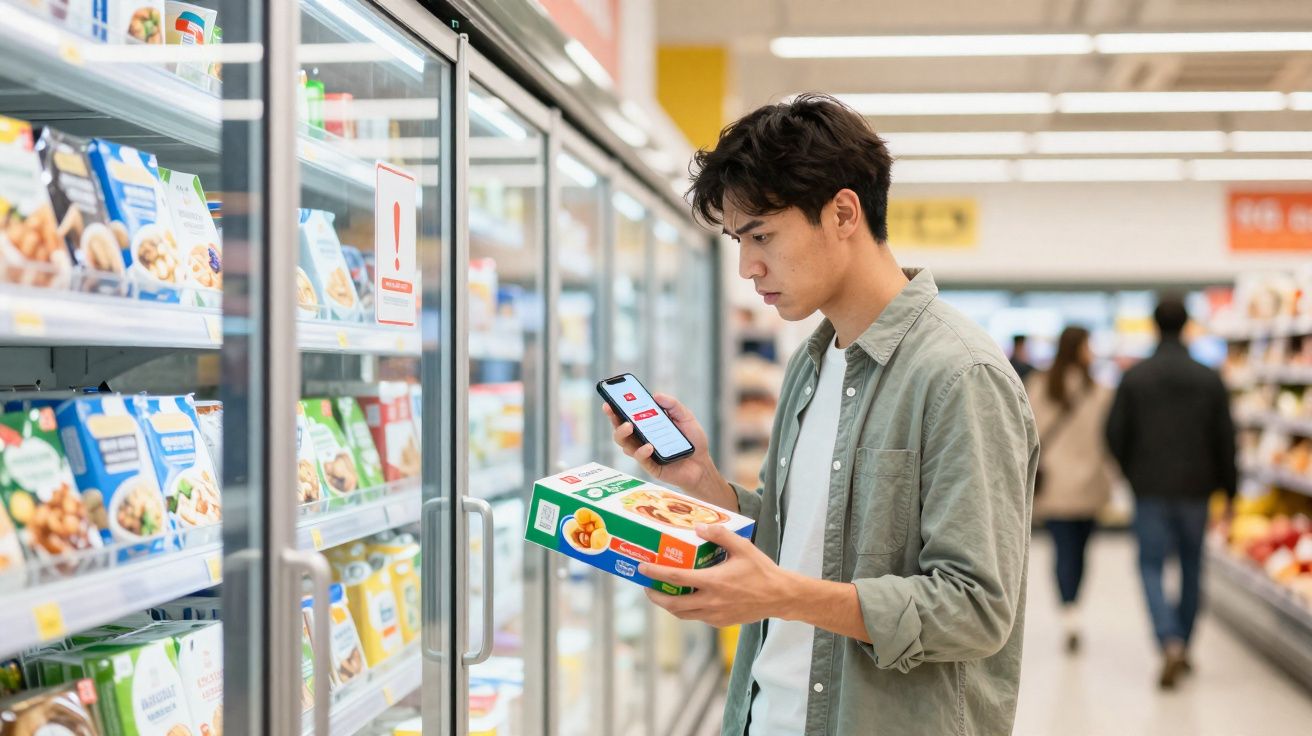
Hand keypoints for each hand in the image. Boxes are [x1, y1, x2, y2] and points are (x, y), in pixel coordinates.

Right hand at [603, 393, 726, 504]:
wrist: (703, 464)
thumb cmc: (692, 440)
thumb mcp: (685, 417)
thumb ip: (673, 405)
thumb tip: (655, 394)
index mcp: (647, 426)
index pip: (627, 416)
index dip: (616, 409)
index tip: (609, 400)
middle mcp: (642, 439)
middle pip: (620, 430)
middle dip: (614, 419)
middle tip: (614, 410)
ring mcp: (645, 453)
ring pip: (625, 445)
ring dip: (623, 434)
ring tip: (630, 425)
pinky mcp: (651, 466)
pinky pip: (641, 459)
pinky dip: (642, 451)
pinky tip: (649, 446)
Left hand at [637, 523, 793, 627]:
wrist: (781, 597)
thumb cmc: (762, 571)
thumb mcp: (742, 547)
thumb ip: (719, 535)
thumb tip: (698, 526)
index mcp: (714, 582)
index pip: (676, 579)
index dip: (656, 573)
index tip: (643, 567)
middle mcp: (711, 602)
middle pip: (673, 605)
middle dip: (655, 597)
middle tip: (647, 586)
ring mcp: (715, 615)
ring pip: (683, 614)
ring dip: (669, 606)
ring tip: (662, 593)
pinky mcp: (721, 622)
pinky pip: (697, 617)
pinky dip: (687, 609)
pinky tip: (687, 598)